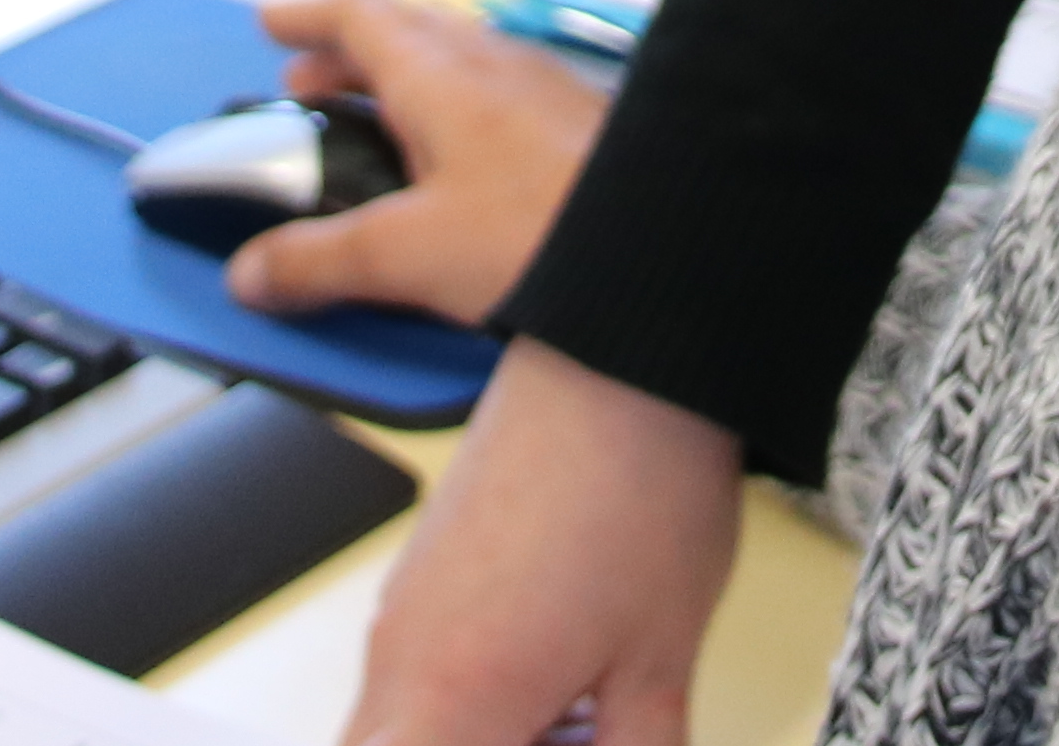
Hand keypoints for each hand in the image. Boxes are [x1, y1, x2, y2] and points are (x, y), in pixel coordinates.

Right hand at [220, 0, 615, 325]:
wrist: (665, 252)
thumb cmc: (535, 235)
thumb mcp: (408, 255)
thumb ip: (321, 261)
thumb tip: (247, 274)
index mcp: (440, 73)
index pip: (360, 14)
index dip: (309, 15)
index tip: (271, 23)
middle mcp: (491, 63)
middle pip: (407, 28)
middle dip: (348, 49)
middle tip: (308, 86)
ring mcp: (541, 87)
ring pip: (456, 54)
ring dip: (402, 73)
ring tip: (376, 121)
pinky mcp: (577, 124)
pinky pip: (496, 89)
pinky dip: (451, 103)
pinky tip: (460, 158)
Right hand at [337, 335, 744, 745]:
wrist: (627, 351)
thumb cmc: (645, 491)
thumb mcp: (658, 669)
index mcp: (455, 701)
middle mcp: (404, 658)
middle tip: (565, 732)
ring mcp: (405, 612)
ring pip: (400, 732)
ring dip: (476, 738)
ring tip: (577, 714)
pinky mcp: (424, 577)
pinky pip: (417, 681)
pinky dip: (471, 709)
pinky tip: (564, 688)